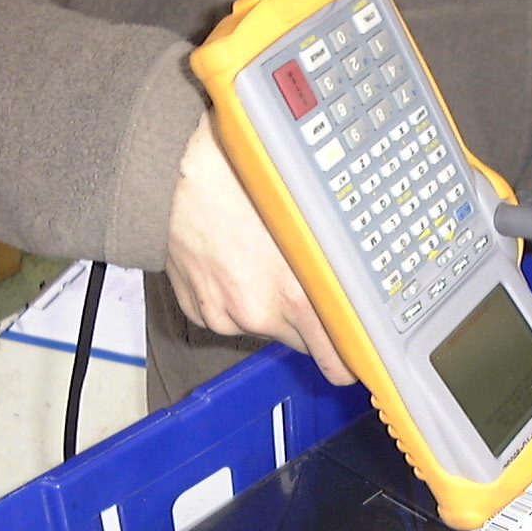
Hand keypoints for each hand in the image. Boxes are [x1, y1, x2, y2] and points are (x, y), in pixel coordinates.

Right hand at [165, 112, 355, 384]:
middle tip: (308, 283)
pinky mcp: (199, 311)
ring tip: (262, 259)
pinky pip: (231, 316)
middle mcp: (258, 313)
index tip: (360, 356)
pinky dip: (237, 299)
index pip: (336, 360)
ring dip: (272, 307)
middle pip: (304, 344)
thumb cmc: (239, 178)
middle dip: (311, 323)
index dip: (351, 360)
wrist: (171, 170)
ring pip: (266, 327)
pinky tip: (234, 263)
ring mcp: (224, 316)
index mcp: (294, 294)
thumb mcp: (305, 217)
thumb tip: (361, 288)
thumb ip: (332, 264)